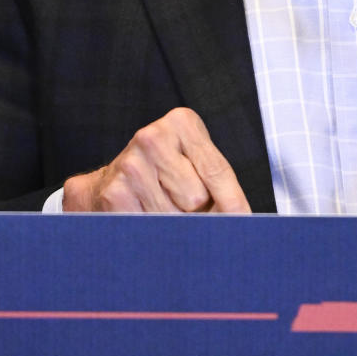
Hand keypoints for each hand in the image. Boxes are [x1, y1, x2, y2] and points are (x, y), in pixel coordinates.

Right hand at [62, 108, 250, 212]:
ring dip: (173, 222)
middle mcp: (153, 137)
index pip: (217, 171)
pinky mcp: (113, 193)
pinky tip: (146, 214)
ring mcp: (130, 164)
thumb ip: (222, 187)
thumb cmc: (167, 173)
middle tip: (184, 202)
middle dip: (196, 210)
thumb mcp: (197, 165)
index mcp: (182, 123)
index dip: (232, 203)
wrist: (113, 180)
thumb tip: (240, 220)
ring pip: (173, 217)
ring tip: (163, 206)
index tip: (243, 221)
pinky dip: (152, 232)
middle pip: (196, 198)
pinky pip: (149, 228)